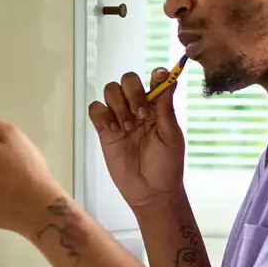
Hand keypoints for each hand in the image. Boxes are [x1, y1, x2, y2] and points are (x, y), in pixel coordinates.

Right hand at [89, 67, 187, 212]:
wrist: (151, 191)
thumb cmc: (167, 165)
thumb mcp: (171, 135)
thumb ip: (166, 107)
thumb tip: (170, 80)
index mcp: (158, 107)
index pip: (155, 80)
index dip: (156, 75)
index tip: (159, 78)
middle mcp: (138, 107)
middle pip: (127, 80)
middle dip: (133, 92)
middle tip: (140, 115)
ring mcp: (120, 118)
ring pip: (110, 91)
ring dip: (118, 106)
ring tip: (127, 128)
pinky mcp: (105, 130)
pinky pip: (96, 109)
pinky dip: (103, 116)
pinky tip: (114, 131)